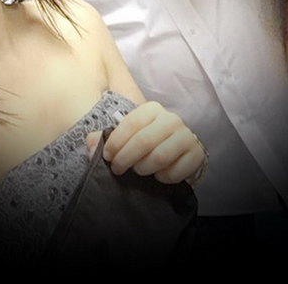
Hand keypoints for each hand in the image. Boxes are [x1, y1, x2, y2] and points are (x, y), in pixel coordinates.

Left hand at [87, 102, 205, 183]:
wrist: (175, 152)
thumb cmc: (145, 143)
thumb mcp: (124, 137)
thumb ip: (103, 139)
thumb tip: (90, 144)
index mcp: (152, 109)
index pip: (131, 123)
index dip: (116, 142)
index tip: (107, 156)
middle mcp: (172, 119)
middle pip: (145, 141)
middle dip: (126, 158)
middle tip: (118, 169)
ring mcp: (187, 136)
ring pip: (160, 157)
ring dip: (144, 168)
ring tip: (138, 171)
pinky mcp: (196, 154)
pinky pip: (176, 171)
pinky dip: (163, 178)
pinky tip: (157, 176)